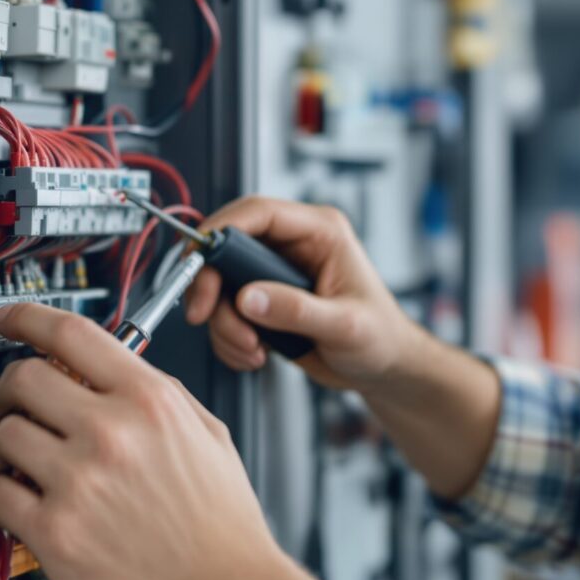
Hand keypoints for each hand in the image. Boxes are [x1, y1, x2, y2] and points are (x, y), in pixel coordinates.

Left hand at [0, 303, 302, 579]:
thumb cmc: (221, 524)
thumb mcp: (207, 433)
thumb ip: (157, 392)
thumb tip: (105, 369)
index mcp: (149, 400)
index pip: (70, 332)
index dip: (28, 317)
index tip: (10, 317)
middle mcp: (112, 432)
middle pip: (23, 378)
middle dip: (13, 390)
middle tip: (20, 407)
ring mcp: (80, 482)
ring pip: (4, 435)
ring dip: (10, 448)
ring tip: (34, 466)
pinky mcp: (56, 532)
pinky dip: (6, 495)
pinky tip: (33, 503)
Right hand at [182, 197, 423, 389]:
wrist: (383, 368)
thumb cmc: (380, 338)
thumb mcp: (344, 325)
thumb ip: (296, 310)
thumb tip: (250, 298)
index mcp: (320, 232)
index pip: (258, 212)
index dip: (221, 229)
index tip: (197, 256)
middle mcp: (294, 247)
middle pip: (228, 248)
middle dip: (212, 287)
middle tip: (205, 315)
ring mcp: (275, 275)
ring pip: (222, 285)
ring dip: (224, 323)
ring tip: (252, 348)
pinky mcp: (265, 301)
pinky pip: (226, 312)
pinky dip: (229, 338)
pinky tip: (256, 354)